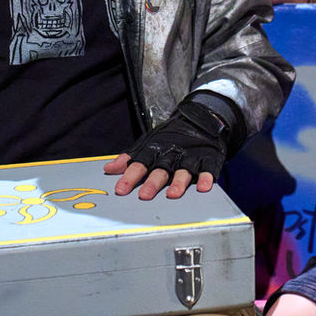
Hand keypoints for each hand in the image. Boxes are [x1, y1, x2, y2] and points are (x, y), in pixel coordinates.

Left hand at [104, 100, 227, 199]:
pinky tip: (203, 187)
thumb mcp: (146, 143)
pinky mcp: (207, 159)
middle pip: (160, 170)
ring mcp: (189, 157)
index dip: (129, 177)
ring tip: (172, 194)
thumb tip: (108, 168)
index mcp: (155, 151)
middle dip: (152, 183)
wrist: (198, 120)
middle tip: (144, 195)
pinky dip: (206, 178)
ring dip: (178, 183)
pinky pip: (207, 169)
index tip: (121, 189)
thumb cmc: (169, 137)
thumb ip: (128, 158)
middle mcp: (171, 154)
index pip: (139, 164)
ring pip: (183, 171)